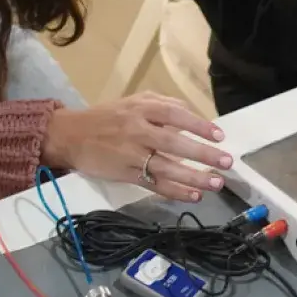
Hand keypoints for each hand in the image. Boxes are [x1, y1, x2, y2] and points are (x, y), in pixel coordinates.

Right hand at [42, 93, 231, 202]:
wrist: (69, 136)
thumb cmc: (106, 118)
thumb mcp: (132, 102)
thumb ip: (162, 106)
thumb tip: (193, 117)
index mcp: (140, 109)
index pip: (174, 114)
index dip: (198, 125)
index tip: (219, 136)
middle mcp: (136, 130)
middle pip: (174, 143)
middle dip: (202, 154)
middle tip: (226, 162)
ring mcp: (130, 154)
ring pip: (165, 167)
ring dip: (192, 177)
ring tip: (215, 183)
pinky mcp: (124, 174)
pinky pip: (153, 184)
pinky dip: (173, 191)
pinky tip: (192, 194)